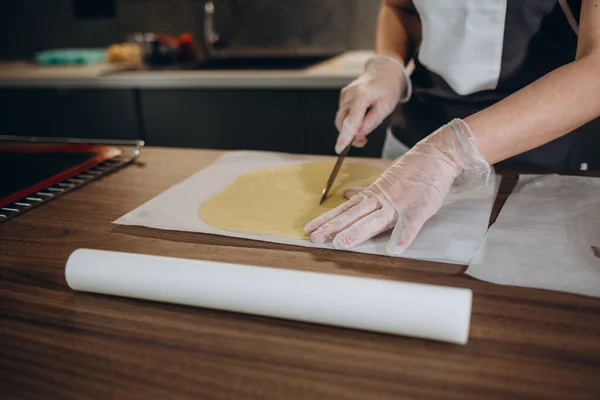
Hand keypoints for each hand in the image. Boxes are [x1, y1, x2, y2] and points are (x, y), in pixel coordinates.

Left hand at [306, 119, 490, 254]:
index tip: (309, 229)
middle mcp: (382, 200)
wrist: (436, 155)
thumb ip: (365, 191)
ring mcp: (400, 204)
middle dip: (334, 227)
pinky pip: (411, 224)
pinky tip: (395, 249)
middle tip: (316, 238)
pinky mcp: (420, 208)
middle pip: (354, 215)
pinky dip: (404, 236)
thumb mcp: (384, 182)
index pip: (345, 210)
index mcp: (373, 196)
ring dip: (358, 231)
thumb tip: (345, 195)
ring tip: (342, 243)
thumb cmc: (412, 172)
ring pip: (375, 219)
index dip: (327, 220)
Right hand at [335, 54, 410, 153]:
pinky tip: (361, 116)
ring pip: (341, 119)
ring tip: (363, 130)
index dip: (345, 136)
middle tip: (363, 141)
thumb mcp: (386, 108)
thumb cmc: (388, 89)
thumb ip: (371, 122)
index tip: (340, 148)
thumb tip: (359, 135)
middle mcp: (350, 94)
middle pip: (342, 121)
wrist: (384, 72)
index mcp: (363, 95)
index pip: (351, 120)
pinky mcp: (344, 96)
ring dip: (349, 128)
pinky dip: (349, 120)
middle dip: (349, 135)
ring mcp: (345, 94)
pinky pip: (343, 113)